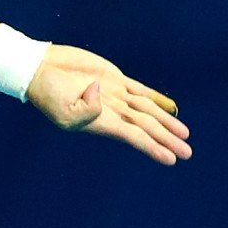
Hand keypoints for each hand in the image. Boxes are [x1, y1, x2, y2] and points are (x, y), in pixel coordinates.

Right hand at [26, 44, 191, 164]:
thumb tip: (102, 94)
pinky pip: (142, 90)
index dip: (153, 146)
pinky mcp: (116, 79)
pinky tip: (171, 108)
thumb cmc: (46, 93)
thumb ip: (86, 108)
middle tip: (187, 152)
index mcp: (100, 122)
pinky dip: (158, 99)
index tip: (171, 158)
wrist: (40, 69)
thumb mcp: (60, 110)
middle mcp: (112, 111)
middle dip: (167, 138)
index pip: (134, 136)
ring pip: (147, 110)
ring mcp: (116, 95)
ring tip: (184, 134)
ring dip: (166, 122)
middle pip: (146, 125)